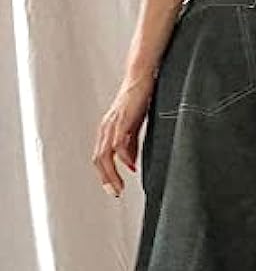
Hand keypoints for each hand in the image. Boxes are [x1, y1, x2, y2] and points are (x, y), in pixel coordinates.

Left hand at [91, 70, 156, 196]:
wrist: (142, 77)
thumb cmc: (138, 99)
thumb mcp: (134, 128)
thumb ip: (130, 146)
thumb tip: (129, 165)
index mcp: (107, 131)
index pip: (100, 158)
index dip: (105, 176)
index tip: (115, 189)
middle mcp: (106, 128)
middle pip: (98, 159)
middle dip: (106, 179)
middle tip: (116, 193)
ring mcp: (113, 123)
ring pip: (105, 154)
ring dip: (111, 173)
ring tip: (120, 186)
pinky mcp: (123, 118)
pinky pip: (118, 141)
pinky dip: (123, 156)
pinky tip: (130, 166)